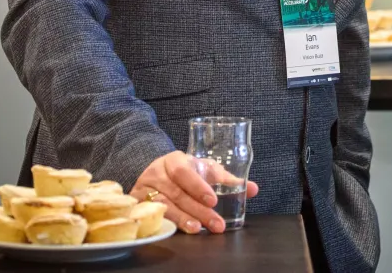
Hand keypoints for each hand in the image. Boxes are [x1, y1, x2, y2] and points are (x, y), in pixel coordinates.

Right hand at [130, 151, 258, 233]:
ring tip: (198, 229)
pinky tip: (178, 230)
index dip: (197, 186)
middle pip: (177, 194)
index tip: (213, 200)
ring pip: (164, 206)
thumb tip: (253, 189)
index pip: (184, 172)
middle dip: (198, 210)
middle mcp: (157, 173)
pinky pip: (152, 215)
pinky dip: (167, 223)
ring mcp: (145, 188)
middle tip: (216, 224)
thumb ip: (227, 179)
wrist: (154, 171)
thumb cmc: (184, 171)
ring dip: (182, 219)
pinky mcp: (138, 202)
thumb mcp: (203, 169)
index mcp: (174, 160)